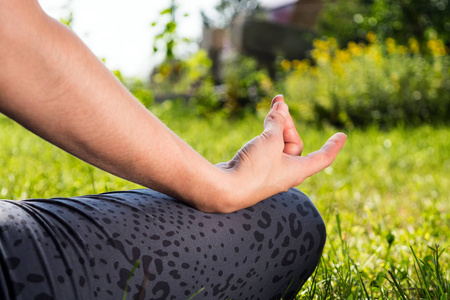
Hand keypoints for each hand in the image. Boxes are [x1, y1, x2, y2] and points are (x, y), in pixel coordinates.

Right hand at [216, 95, 346, 211]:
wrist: (226, 188)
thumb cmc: (254, 168)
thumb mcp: (270, 141)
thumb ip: (277, 123)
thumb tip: (281, 108)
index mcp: (298, 170)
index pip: (323, 157)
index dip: (333, 146)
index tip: (342, 136)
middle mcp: (286, 173)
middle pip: (295, 144)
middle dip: (288, 123)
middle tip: (280, 105)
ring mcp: (270, 172)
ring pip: (278, 145)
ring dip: (277, 126)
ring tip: (273, 106)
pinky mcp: (255, 169)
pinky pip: (266, 149)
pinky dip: (266, 135)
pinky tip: (264, 124)